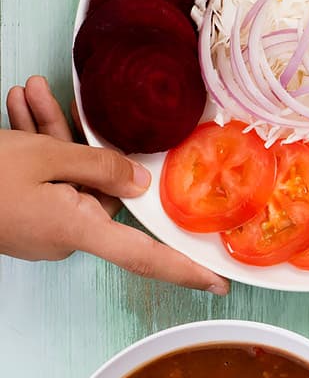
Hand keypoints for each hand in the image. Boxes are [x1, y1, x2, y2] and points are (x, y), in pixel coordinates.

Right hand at [3, 77, 227, 294]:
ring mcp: (41, 227)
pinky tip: (20, 108)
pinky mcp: (22, 214)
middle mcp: (63, 235)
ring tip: (25, 93)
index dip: (183, 270)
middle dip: (73, 140)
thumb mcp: (45, 158)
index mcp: (76, 229)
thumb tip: (139, 184)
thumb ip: (99, 167)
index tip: (218, 284)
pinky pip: (43, 180)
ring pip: (63, 175)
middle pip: (94, 188)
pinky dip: (34, 147)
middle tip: (44, 95)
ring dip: (46, 134)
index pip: (145, 256)